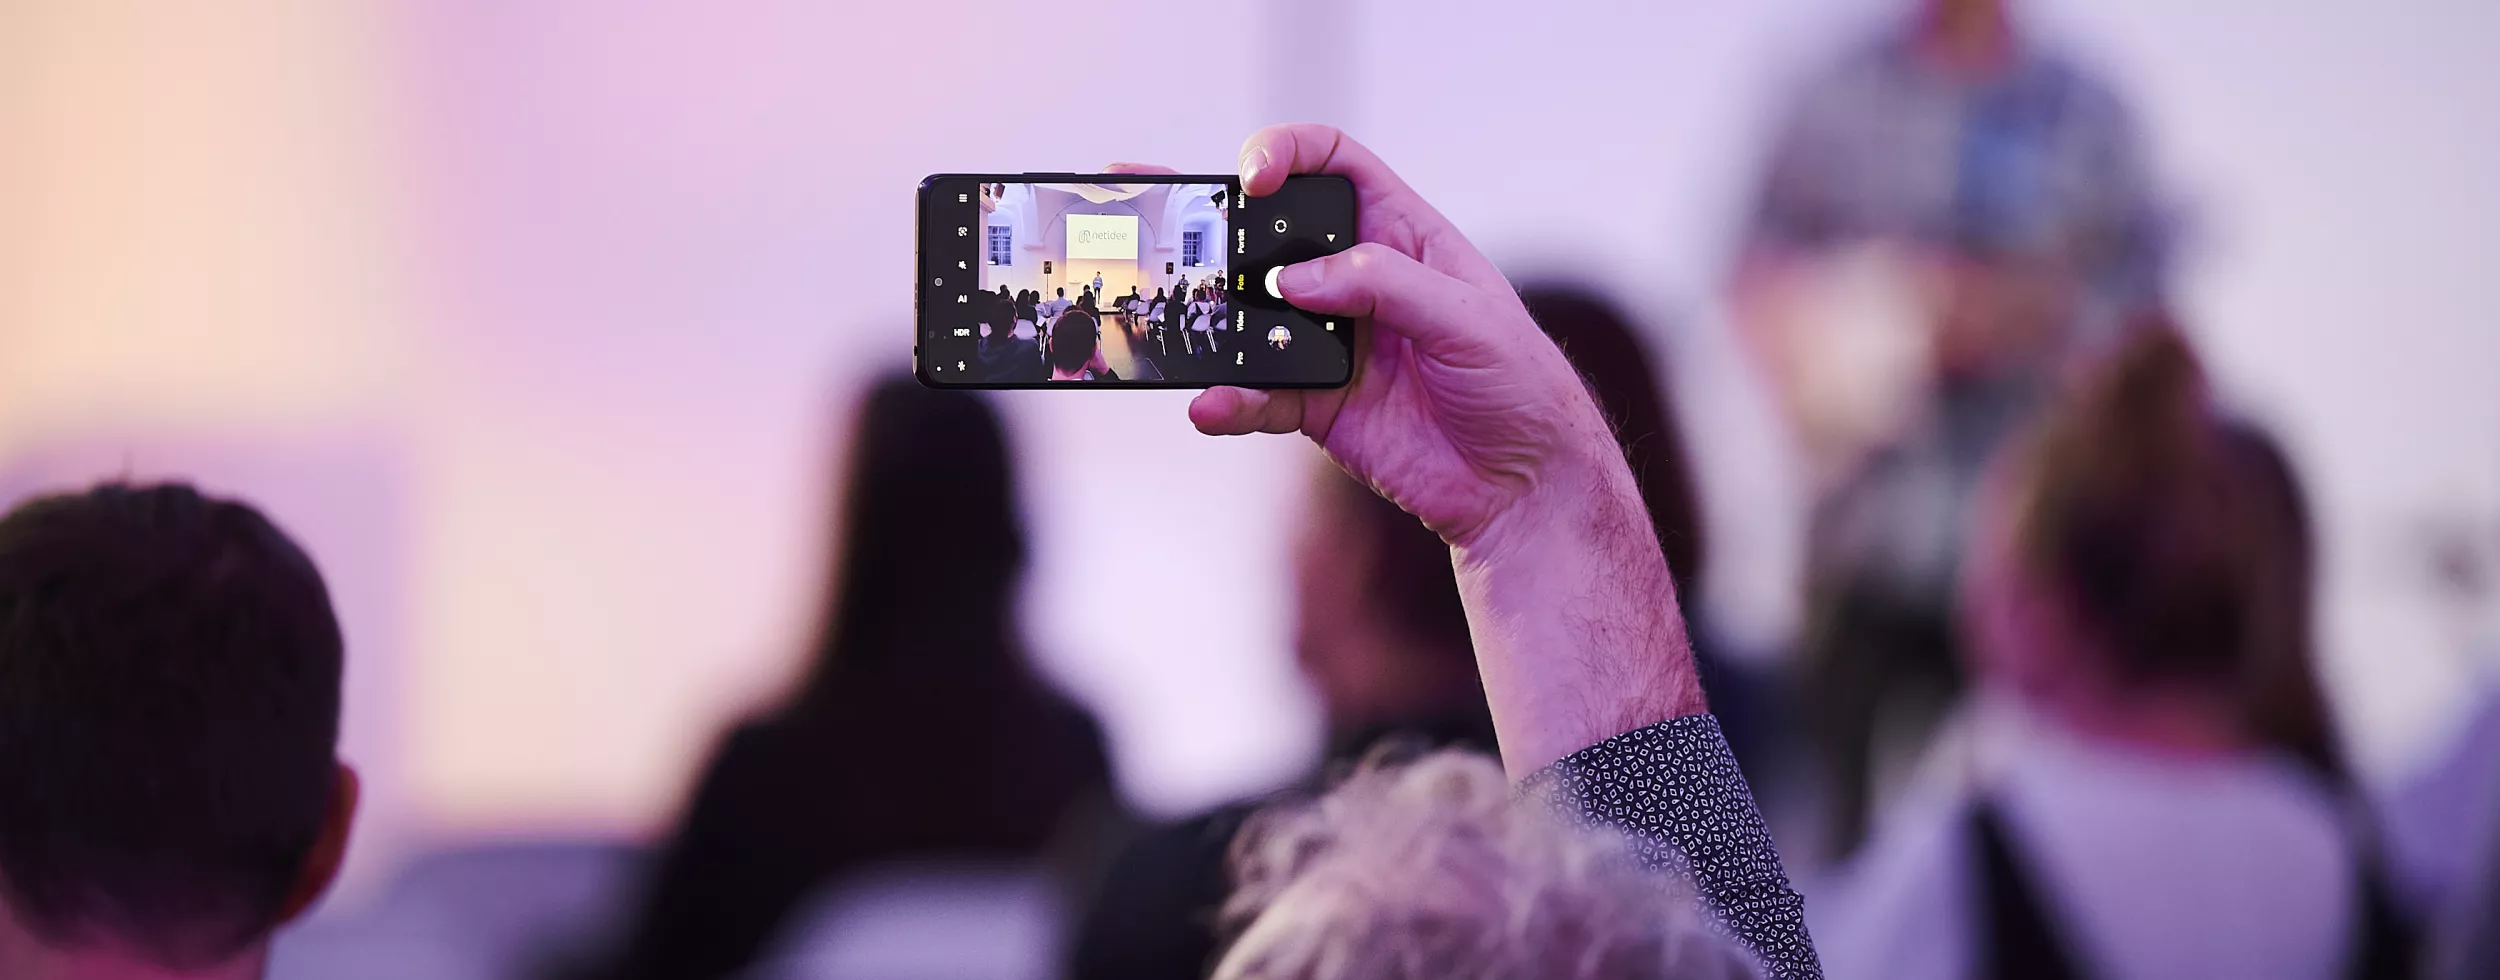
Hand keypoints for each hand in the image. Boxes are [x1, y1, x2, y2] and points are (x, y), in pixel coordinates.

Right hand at [1110, 129, 1703, 773]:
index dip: (1286, 154)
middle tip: (1145, 212)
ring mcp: (1328, 343)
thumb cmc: (1518, 386)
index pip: (1333, 165)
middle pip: (1266, 234)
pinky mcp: (1314, 406)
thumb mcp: (1468, 319)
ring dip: (1203, 319)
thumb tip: (1295, 280)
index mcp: (1399, 235)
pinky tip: (1212, 407)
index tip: (1253, 178)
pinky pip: (1255, 395)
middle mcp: (1353, 280)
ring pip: (1246, 317)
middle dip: (1204, 221)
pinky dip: (1228, 401)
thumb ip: (1382, 286)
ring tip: (1163, 323)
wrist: (1522, 489)